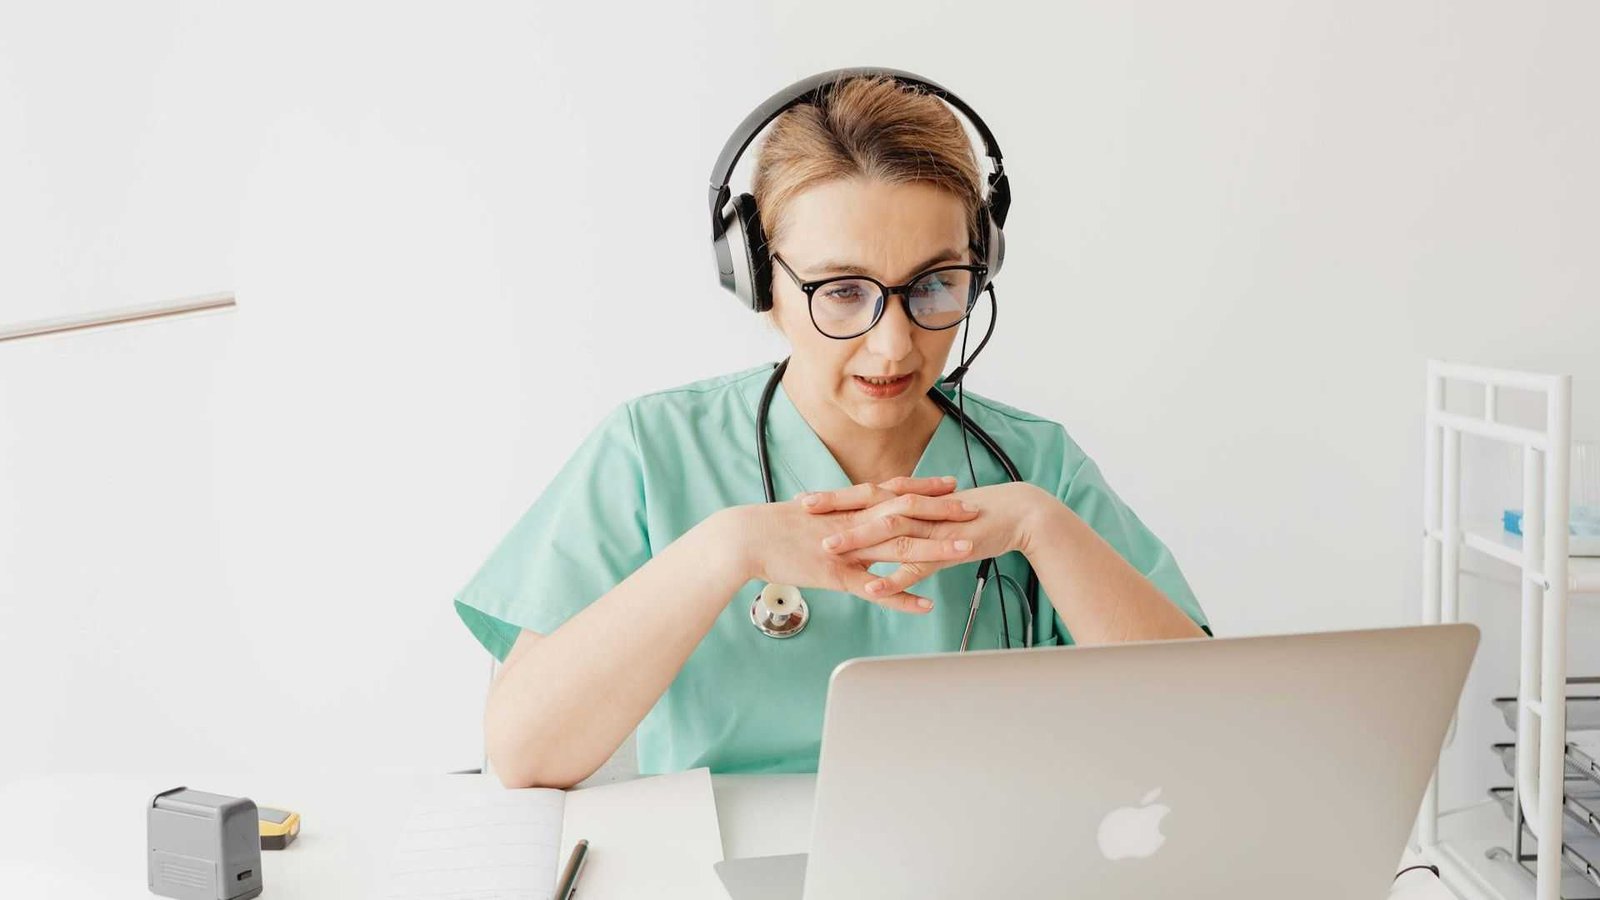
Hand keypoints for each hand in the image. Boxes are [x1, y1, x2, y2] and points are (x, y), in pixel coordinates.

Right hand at [730, 476, 982, 613]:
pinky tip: (925, 605)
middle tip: (974, 511)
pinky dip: (903, 596)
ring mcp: (849, 549)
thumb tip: (849, 515)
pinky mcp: (838, 575)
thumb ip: (836, 515)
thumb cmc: (773, 526)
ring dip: (936, 549)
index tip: (952, 486)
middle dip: (943, 513)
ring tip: (966, 550)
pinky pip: (877, 588)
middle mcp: (855, 523)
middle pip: (908, 514)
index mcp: (849, 507)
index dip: (926, 490)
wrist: (746, 537)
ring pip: (901, 548)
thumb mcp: (812, 514)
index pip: (895, 492)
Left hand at [799, 478, 1052, 600]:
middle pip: (869, 504)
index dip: (834, 497)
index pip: (865, 494)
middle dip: (835, 507)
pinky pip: (916, 567)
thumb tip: (880, 524)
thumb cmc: (972, 515)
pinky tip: (873, 588)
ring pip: (888, 533)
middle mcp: (916, 509)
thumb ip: (906, 520)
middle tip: (802, 509)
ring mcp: (931, 529)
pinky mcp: (947, 550)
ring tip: (828, 548)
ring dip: (858, 539)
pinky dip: (894, 578)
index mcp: (910, 498)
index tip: (803, 499)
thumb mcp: (932, 515)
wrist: (1014, 515)